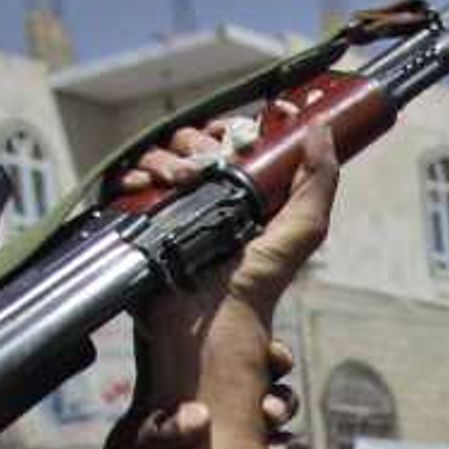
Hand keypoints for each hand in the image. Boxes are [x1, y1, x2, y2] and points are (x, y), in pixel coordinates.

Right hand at [116, 115, 339, 353]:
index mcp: (241, 190)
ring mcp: (169, 205)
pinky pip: (126, 182)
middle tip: (205, 164)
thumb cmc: (257, 282)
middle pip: (190, 142)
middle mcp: (204, 194)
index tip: (232, 132)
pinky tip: (145, 188)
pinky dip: (132, 178)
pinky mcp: (138, 219)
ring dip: (165, 159)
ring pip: (158, 156)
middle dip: (196, 143)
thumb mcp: (302, 228)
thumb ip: (318, 180)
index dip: (231, 129)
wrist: (208, 322)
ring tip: (178, 182)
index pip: (230, 140)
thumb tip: (322, 126)